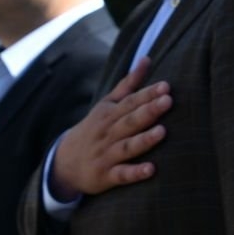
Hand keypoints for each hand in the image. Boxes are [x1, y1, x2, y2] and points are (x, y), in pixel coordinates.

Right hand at [49, 57, 172, 197]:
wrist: (65, 162)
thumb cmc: (95, 128)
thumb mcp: (107, 104)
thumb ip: (128, 84)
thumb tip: (147, 58)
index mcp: (109, 114)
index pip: (130, 102)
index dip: (147, 94)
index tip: (166, 86)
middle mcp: (108, 133)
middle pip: (130, 121)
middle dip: (148, 111)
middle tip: (168, 101)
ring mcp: (107, 155)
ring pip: (127, 147)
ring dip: (144, 140)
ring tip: (163, 132)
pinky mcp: (106, 176)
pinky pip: (122, 175)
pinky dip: (135, 173)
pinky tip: (151, 170)